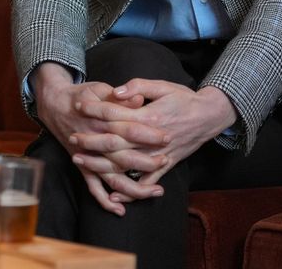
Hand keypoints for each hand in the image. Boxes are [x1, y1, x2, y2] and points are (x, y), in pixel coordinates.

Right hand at [31, 63, 168, 214]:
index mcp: (100, 121)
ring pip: (112, 177)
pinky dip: (105, 200)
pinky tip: (120, 209)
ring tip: (156, 191)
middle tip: (165, 161)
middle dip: (146, 162)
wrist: (54, 104)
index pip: (127, 129)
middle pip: (122, 156)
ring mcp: (88, 156)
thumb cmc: (82, 96)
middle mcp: (94, 141)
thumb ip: (120, 97)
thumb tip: (140, 99)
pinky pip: (93, 186)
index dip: (147, 134)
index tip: (166, 136)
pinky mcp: (82, 165)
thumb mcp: (100, 89)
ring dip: (134, 188)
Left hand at [76, 79, 236, 187]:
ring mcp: (159, 154)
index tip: (79, 106)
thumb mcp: (162, 85)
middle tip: (71, 138)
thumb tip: (116, 92)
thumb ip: (137, 87)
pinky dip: (130, 191)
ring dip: (101, 164)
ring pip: (125, 164)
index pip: (116, 114)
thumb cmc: (184, 98)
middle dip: (90, 141)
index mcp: (150, 117)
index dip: (96, 110)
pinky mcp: (166, 164)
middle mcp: (153, 139)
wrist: (210, 116)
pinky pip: (146, 181)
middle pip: (115, 142)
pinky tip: (112, 195)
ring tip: (79, 160)